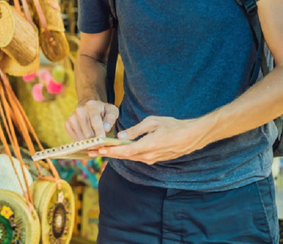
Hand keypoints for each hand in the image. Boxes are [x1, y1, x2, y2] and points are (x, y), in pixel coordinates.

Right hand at [65, 99, 118, 140]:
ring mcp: (72, 118)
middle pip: (88, 133)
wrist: (88, 106)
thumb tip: (106, 128)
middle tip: (102, 142)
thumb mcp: (111, 111)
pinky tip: (87, 137)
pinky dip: (83, 141)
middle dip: (96, 140)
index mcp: (91, 106)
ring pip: (81, 139)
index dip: (99, 130)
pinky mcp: (67, 124)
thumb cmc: (102, 110)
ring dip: (90, 142)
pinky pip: (76, 139)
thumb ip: (110, 119)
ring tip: (95, 139)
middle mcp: (79, 111)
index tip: (102, 139)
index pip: (95, 120)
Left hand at [92, 115, 217, 164]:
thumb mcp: (152, 122)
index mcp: (147, 146)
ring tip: (101, 151)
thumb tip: (121, 137)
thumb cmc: (172, 126)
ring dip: (115, 155)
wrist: (191, 136)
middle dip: (107, 154)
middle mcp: (148, 157)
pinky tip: (118, 151)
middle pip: (124, 157)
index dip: (109, 151)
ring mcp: (152, 160)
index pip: (124, 152)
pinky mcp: (155, 159)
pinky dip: (126, 154)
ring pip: (130, 158)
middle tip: (91, 152)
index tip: (97, 150)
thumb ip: (135, 130)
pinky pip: (137, 157)